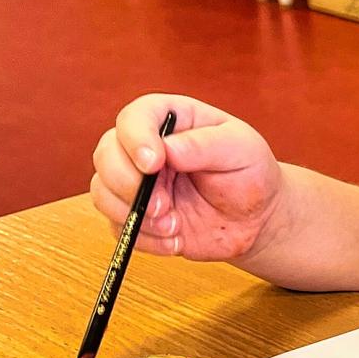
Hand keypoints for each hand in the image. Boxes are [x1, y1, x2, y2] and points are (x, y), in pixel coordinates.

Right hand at [90, 93, 286, 262]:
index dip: (136, 139)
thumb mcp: (241, 149)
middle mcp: (145, 148)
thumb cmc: (250, 173)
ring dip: (133, 214)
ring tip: (174, 225)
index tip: (154, 163)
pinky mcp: (136, 215)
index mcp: (171, 120)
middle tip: (164, 205)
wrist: (256, 218)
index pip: (135, 117)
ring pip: (102, 192)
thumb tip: (168, 149)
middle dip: (128, 184)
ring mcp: (137, 182)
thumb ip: (205, 145)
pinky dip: (143, 239)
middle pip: (106, 154)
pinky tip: (175, 240)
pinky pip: (117, 227)